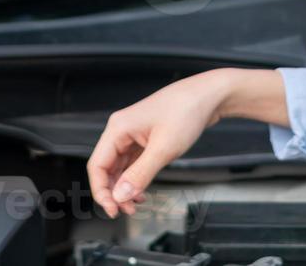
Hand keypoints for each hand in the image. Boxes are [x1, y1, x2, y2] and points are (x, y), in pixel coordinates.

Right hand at [86, 69, 286, 216]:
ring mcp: (134, 133)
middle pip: (106, 167)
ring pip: (120, 167)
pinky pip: (133, 162)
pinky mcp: (146, 137)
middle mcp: (122, 130)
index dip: (101, 191)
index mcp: (119, 128)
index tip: (113, 209)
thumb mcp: (163, 148)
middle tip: (126, 210)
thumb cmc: (186, 110)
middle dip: (114, 192)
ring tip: (136, 203)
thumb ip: (140, 174)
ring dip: (125, 187)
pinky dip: (135, 178)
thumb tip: (120, 195)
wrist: (208, 95)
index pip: (97, 165)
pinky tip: (143, 190)